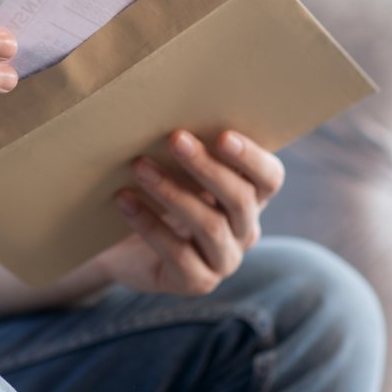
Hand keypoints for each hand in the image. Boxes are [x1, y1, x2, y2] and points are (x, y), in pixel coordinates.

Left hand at [94, 129, 283, 295]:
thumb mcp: (174, 171)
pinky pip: (178, 254)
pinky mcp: (196, 282)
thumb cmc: (155, 195)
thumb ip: (185, 150)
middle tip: (174, 139)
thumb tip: (169, 109)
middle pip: (240, 199)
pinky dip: (149, 223)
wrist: (122, 247)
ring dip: (173, 192)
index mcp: (250, 197)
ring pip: (210, 226)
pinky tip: (124, 200)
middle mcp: (244, 230)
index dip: (251, 158)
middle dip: (206, 167)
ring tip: (140, 167)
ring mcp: (224, 260)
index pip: (270, 178)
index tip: (223, 136)